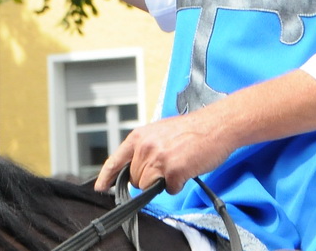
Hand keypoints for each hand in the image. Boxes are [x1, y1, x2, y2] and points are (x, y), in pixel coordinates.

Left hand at [94, 107, 238, 193]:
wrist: (215, 125)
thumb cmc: (191, 129)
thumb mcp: (159, 132)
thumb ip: (144, 148)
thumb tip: (135, 167)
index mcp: (139, 137)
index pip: (115, 160)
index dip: (106, 177)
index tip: (100, 188)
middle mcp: (145, 147)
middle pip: (134, 179)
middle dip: (148, 178)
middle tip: (166, 165)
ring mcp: (158, 159)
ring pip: (148, 187)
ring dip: (162, 182)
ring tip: (177, 165)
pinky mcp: (173, 171)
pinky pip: (169, 190)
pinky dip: (178, 185)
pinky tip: (186, 170)